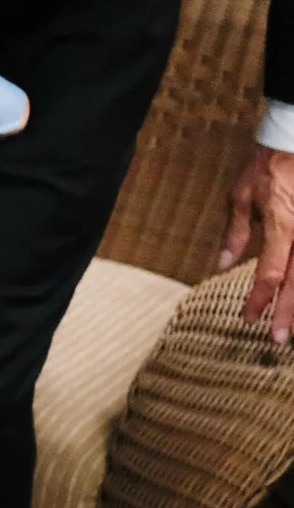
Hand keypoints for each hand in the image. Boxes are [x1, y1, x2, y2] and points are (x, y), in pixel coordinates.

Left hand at [222, 144, 293, 343]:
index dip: (258, 298)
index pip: (269, 271)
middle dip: (287, 312)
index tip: (248, 318)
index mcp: (282, 225)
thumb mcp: (241, 198)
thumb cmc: (268, 168)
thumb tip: (220, 264)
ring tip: (291, 327)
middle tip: (277, 339)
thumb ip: (235, 233)